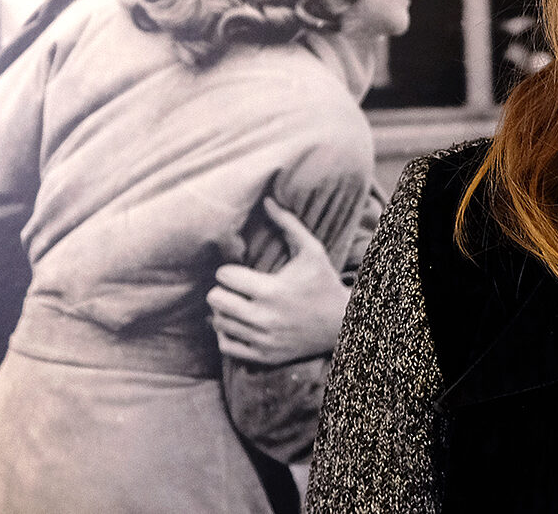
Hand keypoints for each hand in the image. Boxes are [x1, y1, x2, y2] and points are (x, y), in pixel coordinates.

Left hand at [207, 198, 350, 364]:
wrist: (342, 324)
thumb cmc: (324, 282)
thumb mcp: (311, 249)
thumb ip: (287, 224)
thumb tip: (267, 200)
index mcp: (271, 290)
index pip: (225, 277)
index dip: (228, 270)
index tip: (238, 270)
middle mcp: (263, 318)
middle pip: (216, 301)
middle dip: (221, 290)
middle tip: (233, 287)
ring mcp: (262, 340)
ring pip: (219, 323)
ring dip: (223, 311)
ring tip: (235, 303)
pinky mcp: (264, 356)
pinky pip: (227, 346)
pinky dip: (226, 334)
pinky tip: (237, 323)